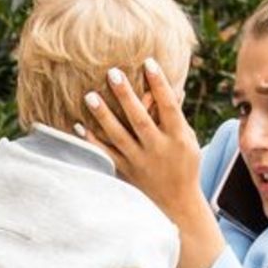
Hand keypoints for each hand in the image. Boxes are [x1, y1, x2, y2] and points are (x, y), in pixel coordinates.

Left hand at [80, 60, 225, 267]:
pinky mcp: (126, 172)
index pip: (168, 107)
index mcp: (178, 138)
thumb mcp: (189, 142)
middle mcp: (158, 149)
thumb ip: (176, 117)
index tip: (148, 62)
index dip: (159, 84)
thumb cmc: (184, 166)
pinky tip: (78, 126)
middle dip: (126, 95)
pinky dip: (91, 141)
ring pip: (119, 136)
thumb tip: (170, 88)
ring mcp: (140, 162)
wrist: (177, 205)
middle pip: (140, 119)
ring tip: (90, 95)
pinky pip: (106, 155)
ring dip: (103, 116)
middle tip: (112, 72)